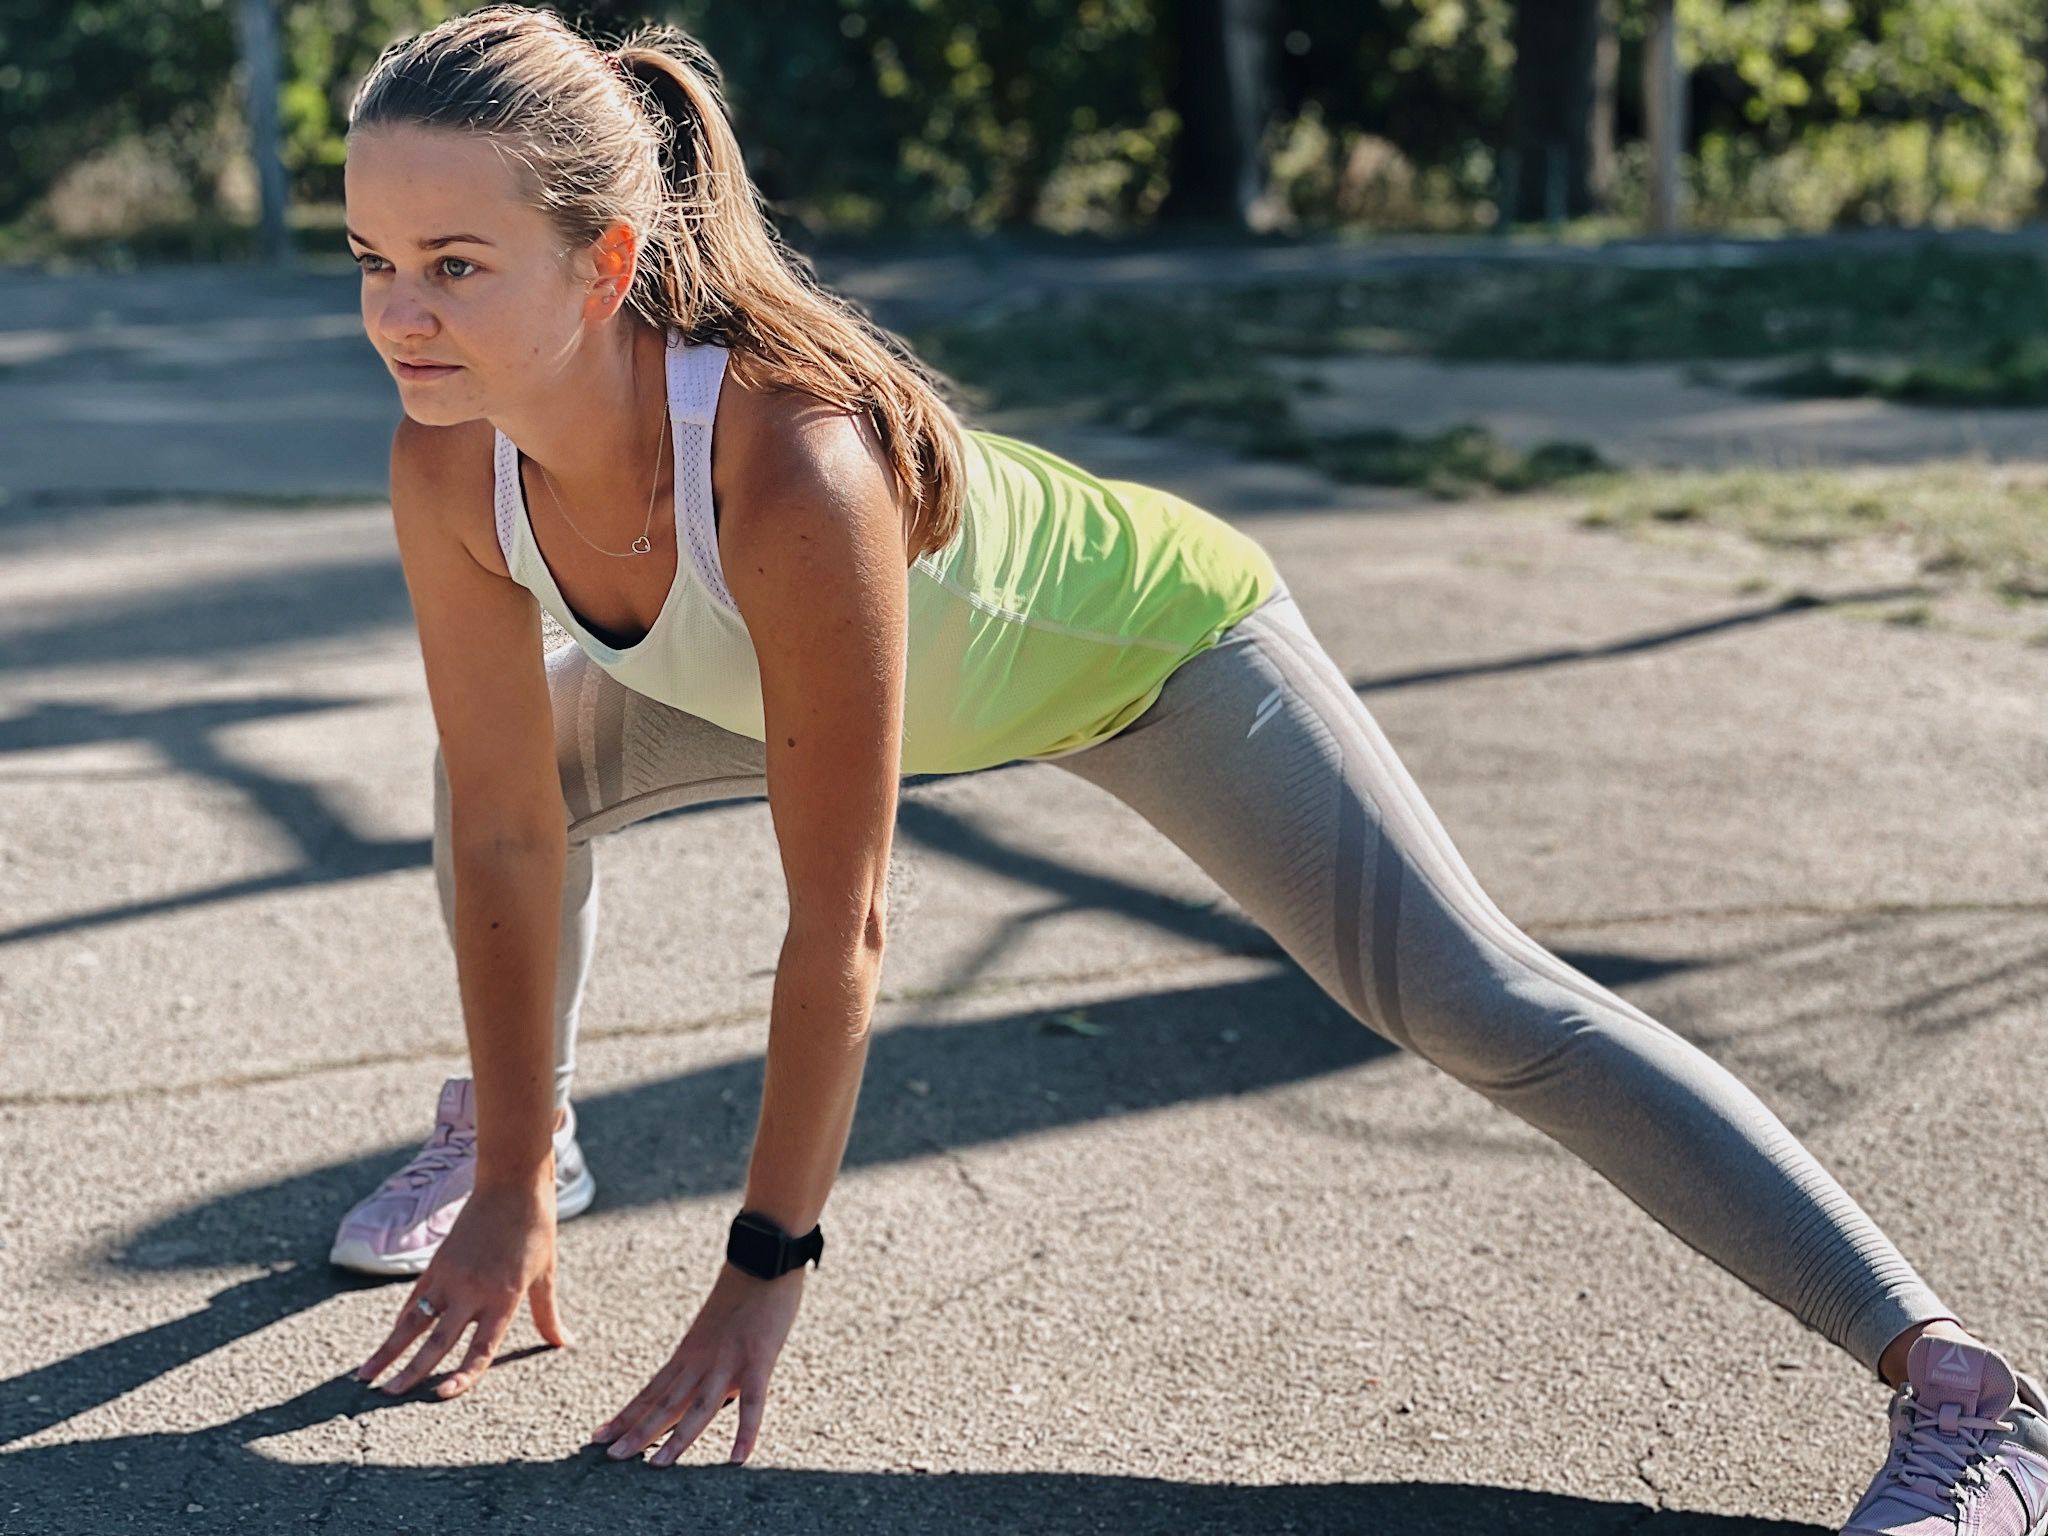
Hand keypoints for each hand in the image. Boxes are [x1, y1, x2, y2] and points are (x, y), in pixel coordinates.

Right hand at [353, 1180, 571, 1398]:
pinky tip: (388, 1339)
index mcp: (504, 1298)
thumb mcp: (546, 1274)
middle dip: (411, 1371)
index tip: (441, 1396)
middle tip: (387, 1396)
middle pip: (437, 1341)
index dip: (462, 1375)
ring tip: (365, 1375)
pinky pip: (414, 1298)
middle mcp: (473, 1292)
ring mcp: (450, 1277)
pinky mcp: (436, 1263)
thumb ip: (547, 1314)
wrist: (512, 1185)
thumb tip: (564, 1343)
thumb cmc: (535, 1229)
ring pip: (413, 1322)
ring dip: (388, 1350)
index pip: (480, 1348)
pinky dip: (400, 1320)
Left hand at [591, 1260, 805, 1465]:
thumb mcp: (713, 1324)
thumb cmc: (743, 1289)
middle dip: (638, 1431)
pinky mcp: (759, 1360)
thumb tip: (697, 1370)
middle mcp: (701, 1360)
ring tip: (656, 1465)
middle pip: (665, 1401)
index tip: (599, 1437)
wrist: (763, 1256)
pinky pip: (752, 1402)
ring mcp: (728, 1361)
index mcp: (689, 1351)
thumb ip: (705, 1350)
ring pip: (698, 1406)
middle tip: (611, 1457)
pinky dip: (745, 1431)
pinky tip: (737, 1458)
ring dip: (677, 1437)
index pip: (651, 1390)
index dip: (625, 1415)